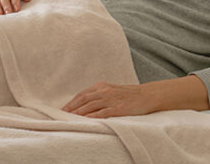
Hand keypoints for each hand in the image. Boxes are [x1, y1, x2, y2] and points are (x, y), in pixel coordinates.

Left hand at [63, 75, 208, 117]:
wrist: (148, 95)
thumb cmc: (130, 94)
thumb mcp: (113, 90)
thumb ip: (100, 95)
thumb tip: (86, 104)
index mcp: (102, 86)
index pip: (82, 95)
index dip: (71, 103)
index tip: (62, 110)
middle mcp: (104, 91)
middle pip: (82, 101)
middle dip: (71, 109)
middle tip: (61, 117)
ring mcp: (111, 100)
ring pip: (89, 107)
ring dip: (78, 114)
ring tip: (69, 121)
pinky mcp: (117, 108)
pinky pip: (102, 114)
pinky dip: (92, 118)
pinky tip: (85, 122)